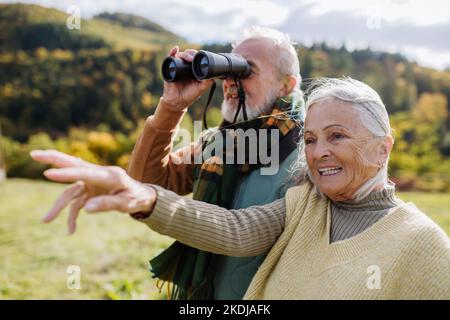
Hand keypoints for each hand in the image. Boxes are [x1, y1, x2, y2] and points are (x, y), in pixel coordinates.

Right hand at [30, 149, 156, 233]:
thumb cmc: (136, 198)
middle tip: (33, 154)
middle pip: (73, 165)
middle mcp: (99, 175)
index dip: (67, 174)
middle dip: (53, 160)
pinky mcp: (90, 190)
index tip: (48, 174)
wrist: (142, 197)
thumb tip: (86, 209)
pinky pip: (77, 203)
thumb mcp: (126, 204)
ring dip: (59, 206)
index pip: (85, 173)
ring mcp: (93, 182)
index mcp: (110, 175)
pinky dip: (72, 215)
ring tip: (45, 221)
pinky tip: (71, 230)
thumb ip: (107, 204)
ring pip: (70, 191)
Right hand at [161, 46, 213, 110]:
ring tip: (189, 58)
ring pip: (180, 56)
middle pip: (188, 55)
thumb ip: (208, 82)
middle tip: (194, 58)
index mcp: (192, 70)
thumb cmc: (189, 96)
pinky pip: (169, 58)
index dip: (198, 55)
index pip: (195, 58)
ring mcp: (177, 67)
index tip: (201, 56)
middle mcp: (185, 67)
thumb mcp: (201, 88)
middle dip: (192, 54)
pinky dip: (172, 52)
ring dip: (185, 54)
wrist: (177, 102)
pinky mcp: (169, 69)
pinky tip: (176, 49)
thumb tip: (213, 74)